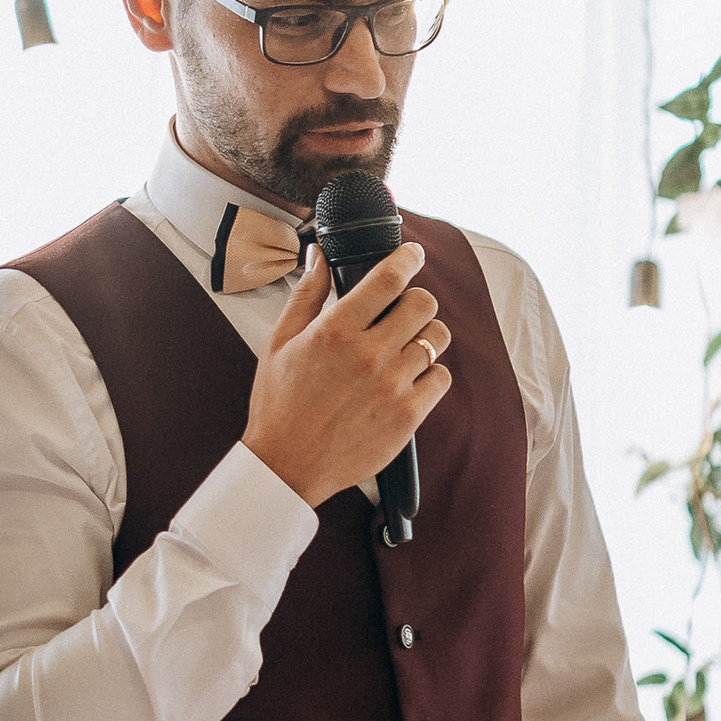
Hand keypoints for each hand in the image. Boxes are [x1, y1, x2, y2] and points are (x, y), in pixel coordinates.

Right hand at [242, 243, 451, 509]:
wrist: (287, 465)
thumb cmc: (280, 405)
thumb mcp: (279, 342)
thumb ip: (306, 295)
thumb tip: (319, 256)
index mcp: (336, 331)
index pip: (389, 278)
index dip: (408, 257)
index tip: (412, 254)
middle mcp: (369, 355)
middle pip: (424, 303)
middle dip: (415, 299)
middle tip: (402, 309)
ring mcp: (392, 386)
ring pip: (438, 337)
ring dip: (425, 334)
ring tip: (404, 346)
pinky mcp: (408, 416)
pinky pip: (441, 378)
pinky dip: (430, 373)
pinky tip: (407, 377)